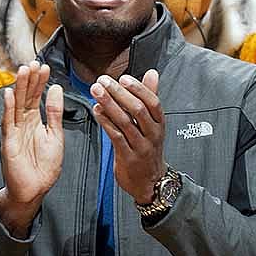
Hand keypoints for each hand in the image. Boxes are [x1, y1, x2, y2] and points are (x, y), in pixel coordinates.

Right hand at [0, 61, 63, 234]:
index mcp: (35, 120)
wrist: (34, 190)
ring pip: (16, 105)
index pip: (37, 96)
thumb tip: (56, 88)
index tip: (44, 67)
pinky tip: (9, 94)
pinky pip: (8, 122)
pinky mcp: (9, 142)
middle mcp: (23, 123)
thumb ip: (54, 112)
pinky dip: (8, 108)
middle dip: (29, 79)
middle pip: (26, 96)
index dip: (40, 81)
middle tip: (33, 62)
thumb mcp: (56, 135)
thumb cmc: (44, 166)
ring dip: (19, 88)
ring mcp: (15, 131)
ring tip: (23, 70)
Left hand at [91, 69, 165, 203]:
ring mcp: (141, 146)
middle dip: (119, 93)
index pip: (153, 102)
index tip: (123, 78)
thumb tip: (152, 73)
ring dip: (109, 104)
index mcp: (159, 123)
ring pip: (125, 122)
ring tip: (96, 91)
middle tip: (103, 81)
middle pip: (137, 110)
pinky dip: (105, 122)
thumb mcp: (154, 123)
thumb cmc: (149, 148)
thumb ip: (150, 96)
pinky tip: (97, 111)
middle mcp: (152, 134)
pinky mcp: (128, 157)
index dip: (138, 89)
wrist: (150, 183)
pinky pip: (116, 136)